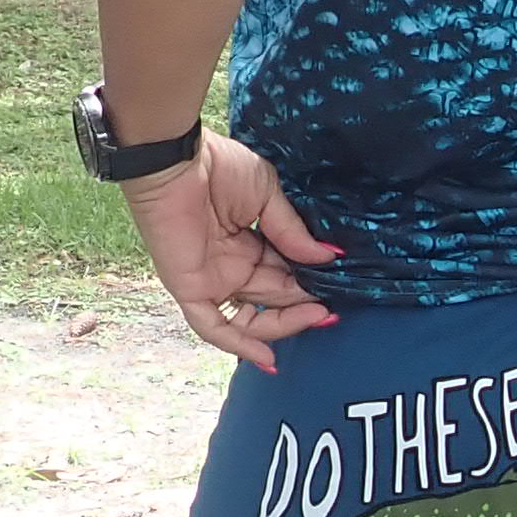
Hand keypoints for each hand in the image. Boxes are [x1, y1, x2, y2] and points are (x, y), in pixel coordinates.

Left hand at [125, 130, 339, 368]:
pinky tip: (268, 357)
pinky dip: (240, 344)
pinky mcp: (191, 288)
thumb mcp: (267, 194)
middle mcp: (232, 266)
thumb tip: (328, 257)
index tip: (339, 280)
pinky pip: (214, 327)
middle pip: (273, 298)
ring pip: (251, 317)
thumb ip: (292, 232)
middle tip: (332, 303)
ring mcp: (212, 279)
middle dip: (304, 303)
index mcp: (250, 243)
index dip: (310, 282)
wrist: (177, 159)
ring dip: (285, 323)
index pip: (285, 274)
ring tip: (316, 315)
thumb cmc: (218, 166)